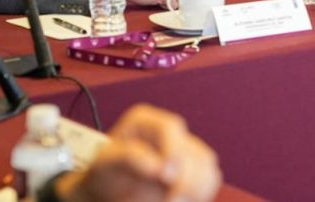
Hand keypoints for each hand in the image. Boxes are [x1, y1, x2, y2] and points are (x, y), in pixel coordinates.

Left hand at [54, 104, 220, 201]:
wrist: (106, 193)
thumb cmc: (103, 175)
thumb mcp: (105, 163)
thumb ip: (130, 157)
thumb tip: (160, 167)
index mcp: (145, 121)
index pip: (170, 128)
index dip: (173, 151)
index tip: (166, 177)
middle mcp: (169, 132)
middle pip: (194, 150)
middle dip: (185, 180)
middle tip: (169, 200)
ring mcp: (184, 149)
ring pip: (208, 165)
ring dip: (196, 189)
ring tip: (174, 201)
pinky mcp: (194, 168)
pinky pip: (210, 179)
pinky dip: (200, 193)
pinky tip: (182, 200)